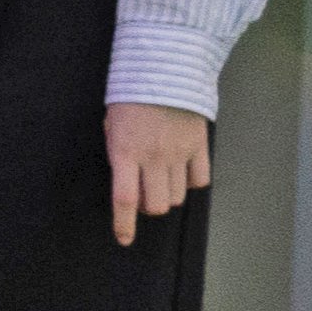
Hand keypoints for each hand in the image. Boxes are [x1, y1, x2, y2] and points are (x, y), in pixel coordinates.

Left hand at [104, 102, 210, 248]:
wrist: (163, 71)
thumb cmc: (129, 98)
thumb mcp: (111, 126)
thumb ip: (119, 155)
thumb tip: (127, 181)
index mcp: (125, 153)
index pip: (125, 199)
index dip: (124, 224)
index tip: (124, 239)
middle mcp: (154, 158)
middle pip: (157, 205)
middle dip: (149, 207)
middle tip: (144, 194)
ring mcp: (179, 154)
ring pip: (178, 196)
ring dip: (168, 194)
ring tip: (162, 178)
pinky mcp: (200, 147)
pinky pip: (200, 180)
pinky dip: (192, 181)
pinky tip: (183, 170)